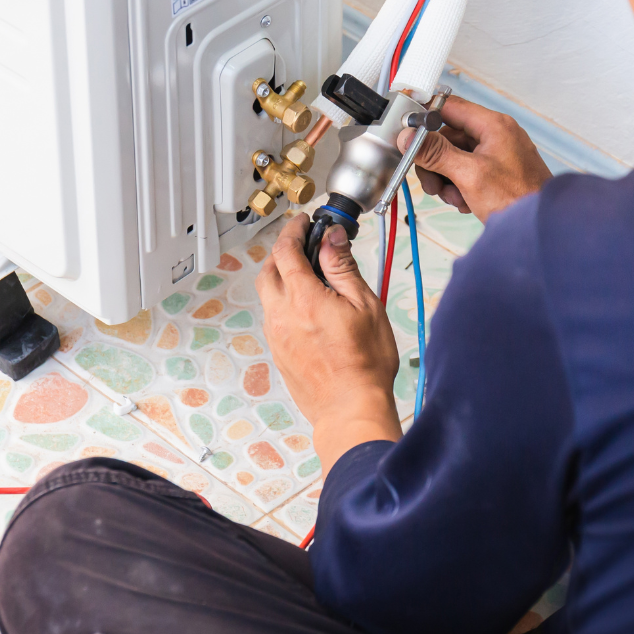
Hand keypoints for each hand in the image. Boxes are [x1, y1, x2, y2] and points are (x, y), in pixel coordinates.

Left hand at [257, 214, 400, 477]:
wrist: (350, 410)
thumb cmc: (364, 365)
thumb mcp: (365, 305)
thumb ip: (343, 268)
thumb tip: (331, 238)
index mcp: (303, 298)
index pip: (286, 250)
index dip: (293, 230)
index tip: (304, 222)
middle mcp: (282, 314)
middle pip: (268, 269)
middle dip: (282, 251)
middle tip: (303, 244)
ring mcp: (276, 335)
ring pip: (268, 294)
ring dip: (282, 276)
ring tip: (308, 275)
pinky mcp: (278, 352)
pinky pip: (273, 315)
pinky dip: (284, 301)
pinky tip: (307, 307)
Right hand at [406, 95, 550, 222]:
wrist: (539, 228)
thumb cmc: (518, 200)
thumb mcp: (469, 174)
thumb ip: (436, 153)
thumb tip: (409, 137)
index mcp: (493, 125)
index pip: (449, 107)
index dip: (425, 119)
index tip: (409, 135)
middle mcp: (495, 135)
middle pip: (447, 137)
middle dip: (435, 162)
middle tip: (433, 183)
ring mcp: (496, 154)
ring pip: (453, 157)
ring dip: (446, 179)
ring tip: (454, 197)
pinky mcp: (495, 171)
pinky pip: (465, 171)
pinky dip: (458, 186)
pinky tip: (465, 201)